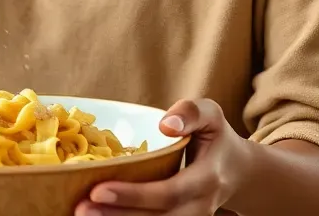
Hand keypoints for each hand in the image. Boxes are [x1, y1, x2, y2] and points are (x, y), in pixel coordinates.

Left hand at [77, 99, 251, 215]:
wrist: (238, 172)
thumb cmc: (217, 138)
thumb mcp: (211, 115)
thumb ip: (191, 113)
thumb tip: (166, 125)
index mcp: (206, 179)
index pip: (168, 192)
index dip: (133, 195)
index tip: (98, 189)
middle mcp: (198, 207)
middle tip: (80, 208)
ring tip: (82, 214)